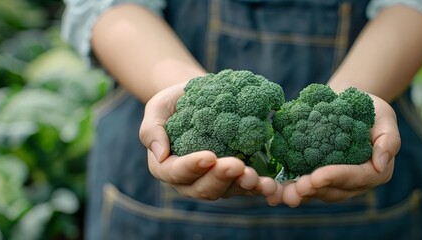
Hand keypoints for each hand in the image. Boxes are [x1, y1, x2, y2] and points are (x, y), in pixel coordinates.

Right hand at [139, 83, 283, 204]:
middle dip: (221, 178)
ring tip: (256, 177)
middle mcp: (190, 181)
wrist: (202, 99)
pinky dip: (258, 187)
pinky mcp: (236, 178)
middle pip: (203, 188)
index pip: (176, 172)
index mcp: (166, 167)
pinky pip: (246, 188)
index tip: (209, 156)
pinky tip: (270, 183)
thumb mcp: (157, 108)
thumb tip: (160, 154)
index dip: (192, 167)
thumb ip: (151, 129)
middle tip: (238, 165)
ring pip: (228, 191)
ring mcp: (215, 182)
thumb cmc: (176, 103)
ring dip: (242, 186)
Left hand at [281, 94, 399, 206]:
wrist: (346, 104)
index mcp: (377, 171)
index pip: (357, 177)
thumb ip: (389, 140)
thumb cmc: (370, 109)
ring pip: (317, 193)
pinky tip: (275, 192)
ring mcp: (335, 183)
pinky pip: (304, 188)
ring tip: (284, 194)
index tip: (317, 176)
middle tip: (297, 187)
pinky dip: (290, 190)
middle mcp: (356, 183)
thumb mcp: (385, 117)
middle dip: (315, 189)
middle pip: (335, 190)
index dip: (336, 177)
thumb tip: (381, 164)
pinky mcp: (317, 179)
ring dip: (300, 195)